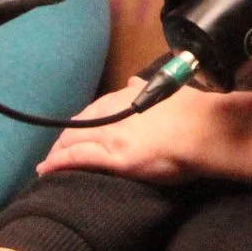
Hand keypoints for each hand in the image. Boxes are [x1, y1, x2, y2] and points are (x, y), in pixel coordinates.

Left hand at [37, 87, 208, 184]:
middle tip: (55, 152)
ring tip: (47, 164)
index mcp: (127, 97)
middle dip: (64, 139)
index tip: (75, 132)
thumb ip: (147, 89)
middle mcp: (114, 114)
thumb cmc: (195, 112)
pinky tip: (46, 170)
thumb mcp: (169, 90)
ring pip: (72, 141)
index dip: (81, 123)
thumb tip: (133, 81)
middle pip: (78, 126)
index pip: (94, 110)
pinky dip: (58, 163)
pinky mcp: (115, 158)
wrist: (205, 129)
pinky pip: (77, 159)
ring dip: (56, 152)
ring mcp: (112, 136)